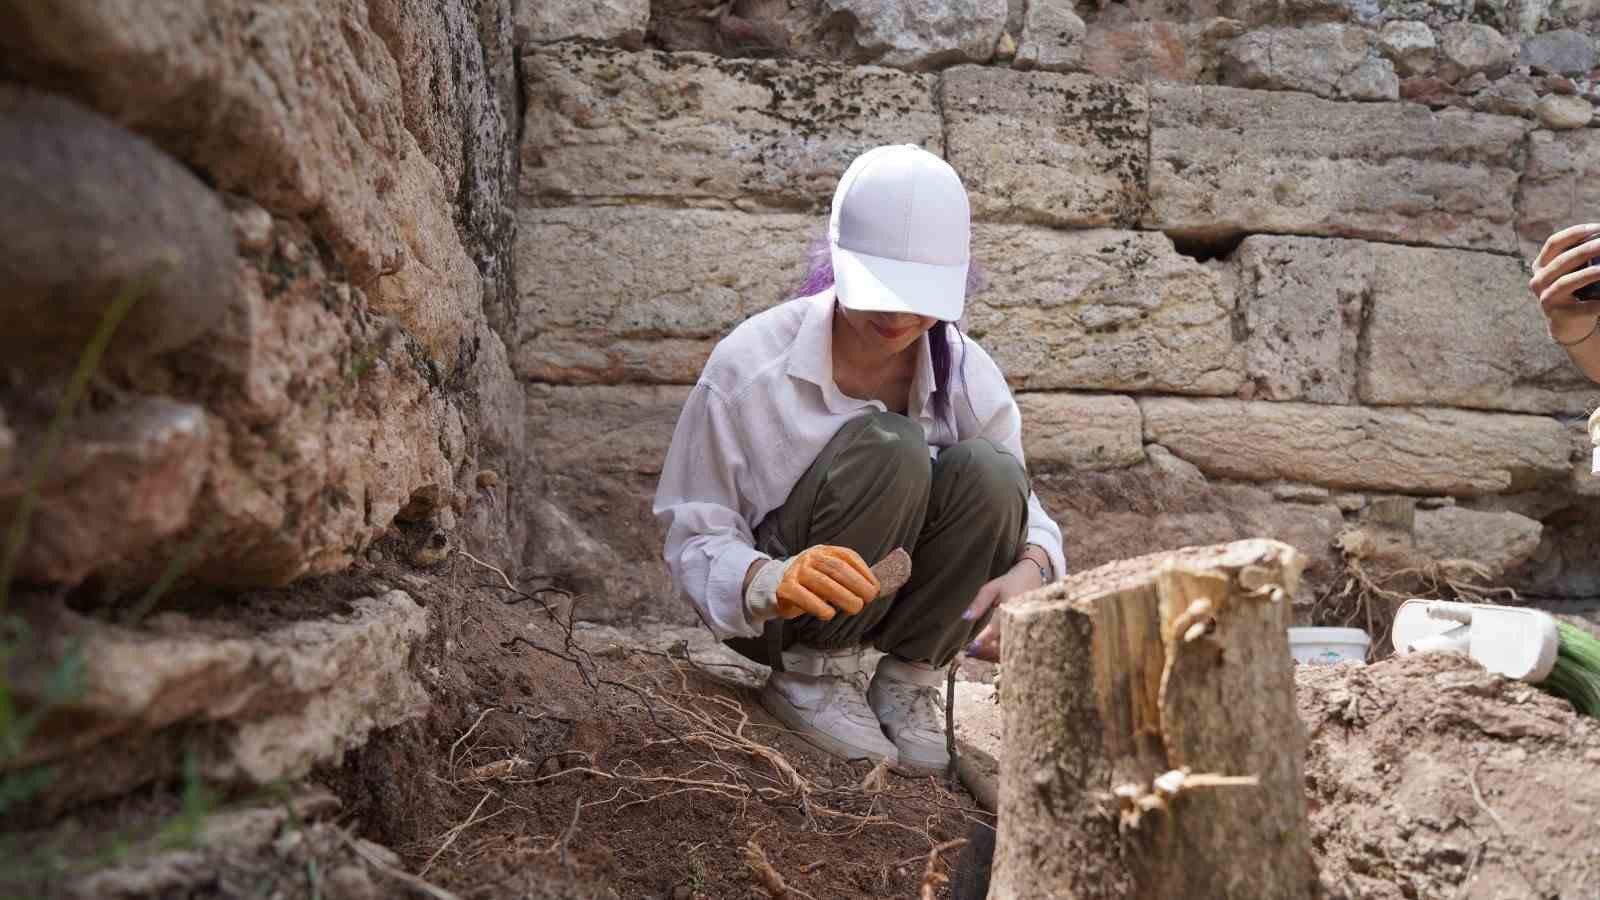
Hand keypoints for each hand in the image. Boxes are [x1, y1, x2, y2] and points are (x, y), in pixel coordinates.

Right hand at [743, 545, 879, 623]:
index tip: (875, 588)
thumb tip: (874, 590)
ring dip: (843, 597)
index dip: (864, 572)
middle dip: (857, 585)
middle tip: (868, 599)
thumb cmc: (811, 584)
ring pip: (823, 583)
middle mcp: (810, 558)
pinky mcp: (785, 588)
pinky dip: (819, 606)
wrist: (776, 587)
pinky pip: (803, 596)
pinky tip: (830, 614)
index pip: (847, 557)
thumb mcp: (829, 575)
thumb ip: (847, 579)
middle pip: (837, 569)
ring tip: (855, 608)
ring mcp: (796, 572)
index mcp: (823, 551)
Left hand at [960, 562, 1045, 661]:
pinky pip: (1019, 648)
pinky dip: (1006, 652)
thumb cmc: (1011, 581)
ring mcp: (1029, 629)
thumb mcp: (993, 587)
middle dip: (987, 652)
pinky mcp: (1033, 633)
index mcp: (1011, 611)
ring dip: (996, 654)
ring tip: (980, 653)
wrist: (1036, 575)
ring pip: (1012, 650)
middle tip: (971, 652)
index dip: (981, 642)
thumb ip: (980, 602)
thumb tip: (965, 618)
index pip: (994, 633)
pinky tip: (993, 651)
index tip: (970, 648)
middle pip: (1004, 647)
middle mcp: (1022, 623)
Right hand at [1529, 223, 1599, 340]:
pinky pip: (1583, 306)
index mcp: (1541, 266)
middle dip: (1586, 250)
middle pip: (1562, 261)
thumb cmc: (1576, 289)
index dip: (1575, 233)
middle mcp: (1538, 281)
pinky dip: (1598, 301)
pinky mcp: (1559, 315)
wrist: (1570, 323)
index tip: (1597, 228)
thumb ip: (1580, 254)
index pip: (1553, 243)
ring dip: (1590, 273)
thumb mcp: (1572, 269)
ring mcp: (1546, 299)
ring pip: (1566, 282)